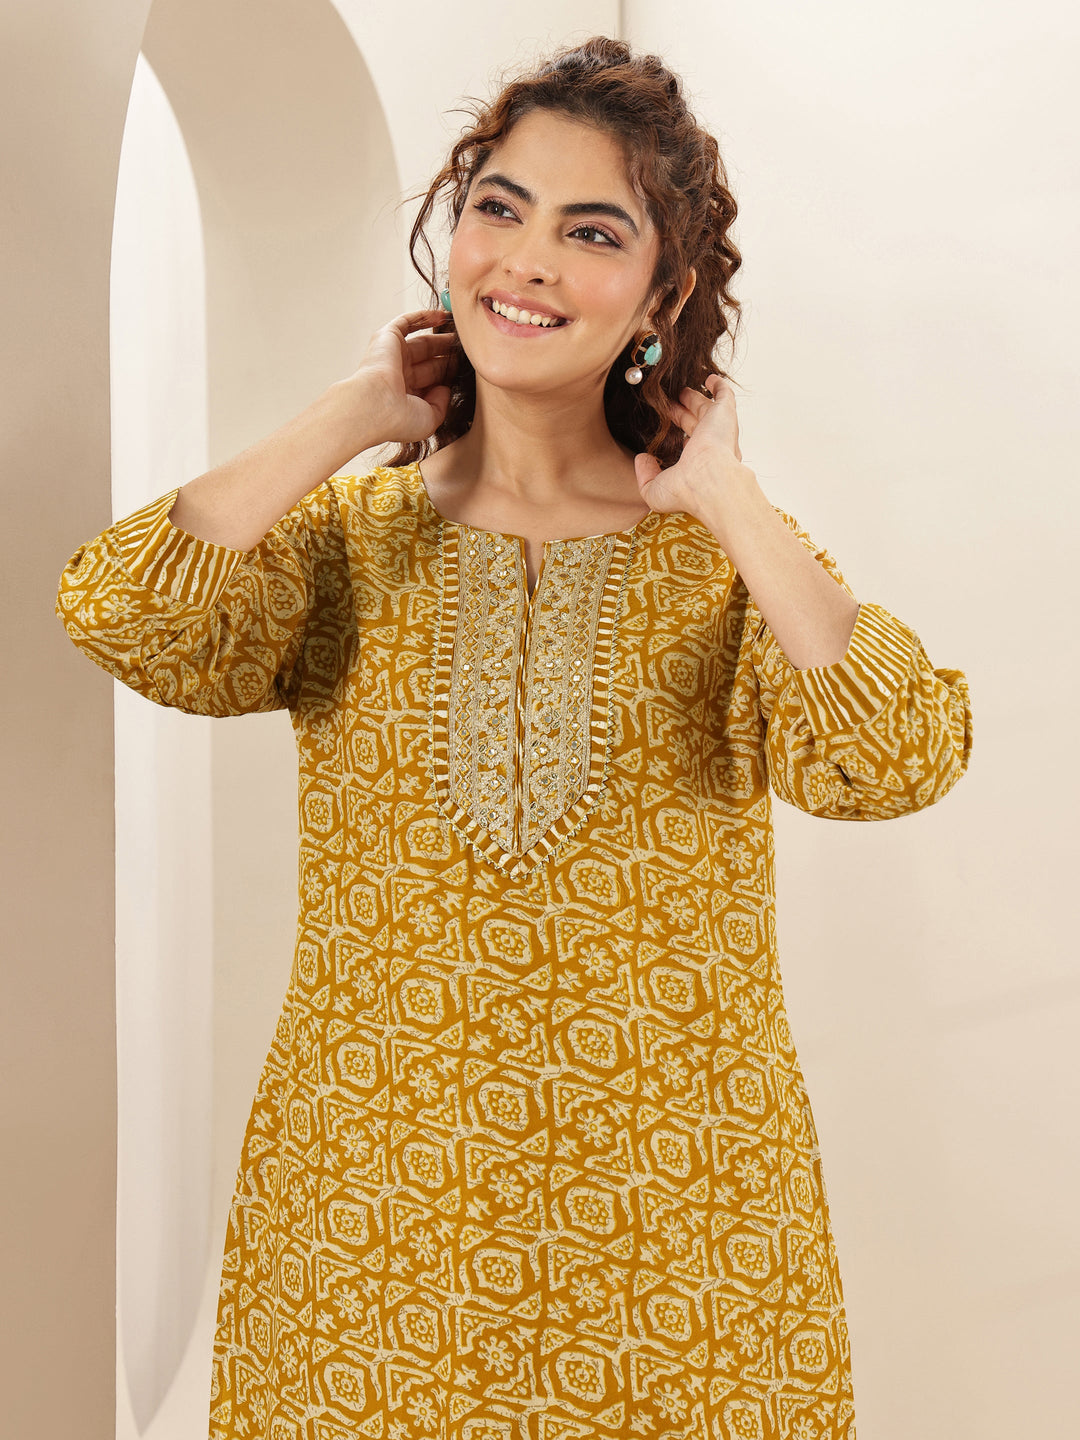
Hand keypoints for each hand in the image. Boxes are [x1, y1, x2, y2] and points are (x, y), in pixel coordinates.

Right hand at [341, 307, 457, 446]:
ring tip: (464, 333)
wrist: (375, 404)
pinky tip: (444, 315)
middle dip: (450, 355)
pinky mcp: (387, 337)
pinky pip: (407, 322)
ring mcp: (392, 356)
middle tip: (470, 350)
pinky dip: (424, 317)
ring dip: (442, 337)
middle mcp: (399, 376)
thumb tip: (445, 389)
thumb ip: (442, 404)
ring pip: (423, 342)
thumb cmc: (398, 418)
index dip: (450, 375)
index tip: (470, 370)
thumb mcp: (430, 419)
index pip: (432, 382)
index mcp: (406, 397)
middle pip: (431, 361)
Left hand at [634, 373, 747, 517]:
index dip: (678, 436)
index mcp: (697, 463)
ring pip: (704, 407)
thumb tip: (642, 459)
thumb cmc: (686, 490)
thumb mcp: (654, 490)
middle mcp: (710, 446)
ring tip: (681, 389)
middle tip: (668, 402)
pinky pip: (724, 394)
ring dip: (693, 397)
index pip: (688, 446)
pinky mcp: (724, 413)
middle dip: (681, 411)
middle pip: (693, 422)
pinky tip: (709, 378)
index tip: (666, 429)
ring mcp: (718, 428)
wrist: (709, 481)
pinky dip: (718, 385)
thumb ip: (645, 476)